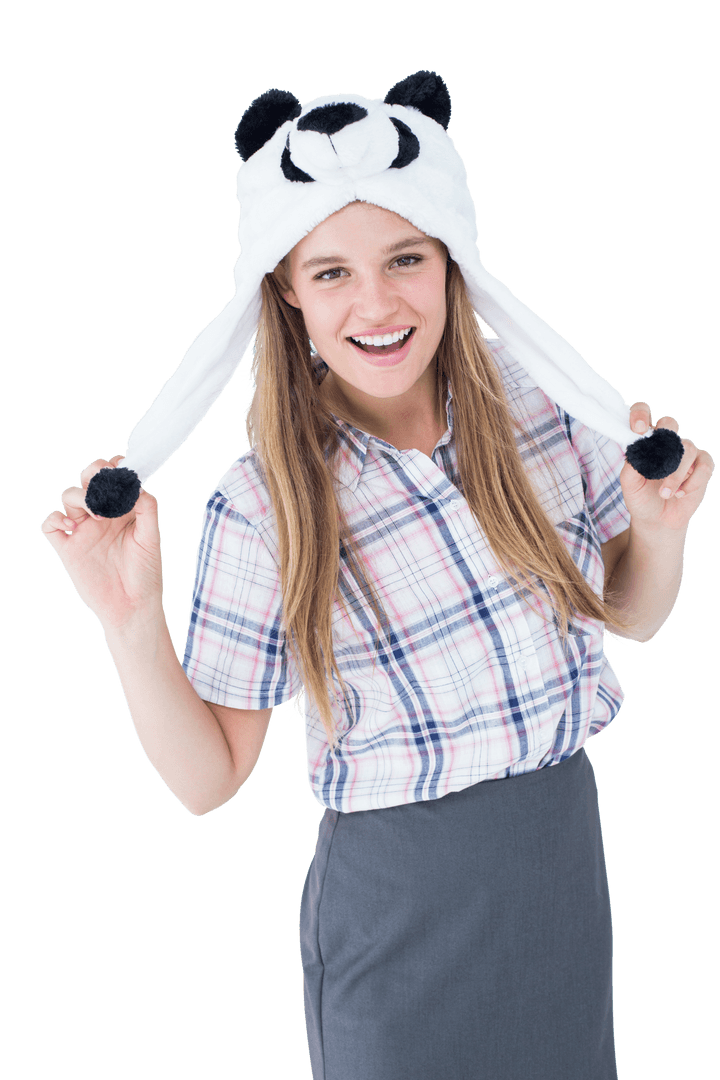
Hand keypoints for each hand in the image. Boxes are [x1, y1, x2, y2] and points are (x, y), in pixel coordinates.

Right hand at [40, 456, 164, 632]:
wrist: (132, 607)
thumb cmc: (146, 574)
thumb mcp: (151, 538)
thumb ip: (147, 509)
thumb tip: (137, 486)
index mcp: (123, 510)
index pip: (114, 478)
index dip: (115, 467)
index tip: (121, 466)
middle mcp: (101, 516)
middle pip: (88, 480)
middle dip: (93, 472)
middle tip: (104, 482)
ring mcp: (83, 531)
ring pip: (69, 497)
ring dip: (80, 496)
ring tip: (96, 513)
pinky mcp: (68, 548)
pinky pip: (50, 525)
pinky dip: (55, 518)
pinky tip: (71, 525)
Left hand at [621, 403, 714, 535]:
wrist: (657, 520)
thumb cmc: (641, 498)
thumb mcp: (630, 485)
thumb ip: (632, 465)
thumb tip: (639, 449)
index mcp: (645, 442)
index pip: (642, 415)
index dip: (641, 415)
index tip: (639, 429)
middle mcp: (666, 442)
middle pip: (669, 423)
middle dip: (666, 436)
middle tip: (658, 457)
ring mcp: (685, 453)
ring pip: (686, 449)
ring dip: (675, 474)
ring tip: (665, 494)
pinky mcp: (701, 466)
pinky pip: (703, 466)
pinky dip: (692, 481)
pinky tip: (680, 493)